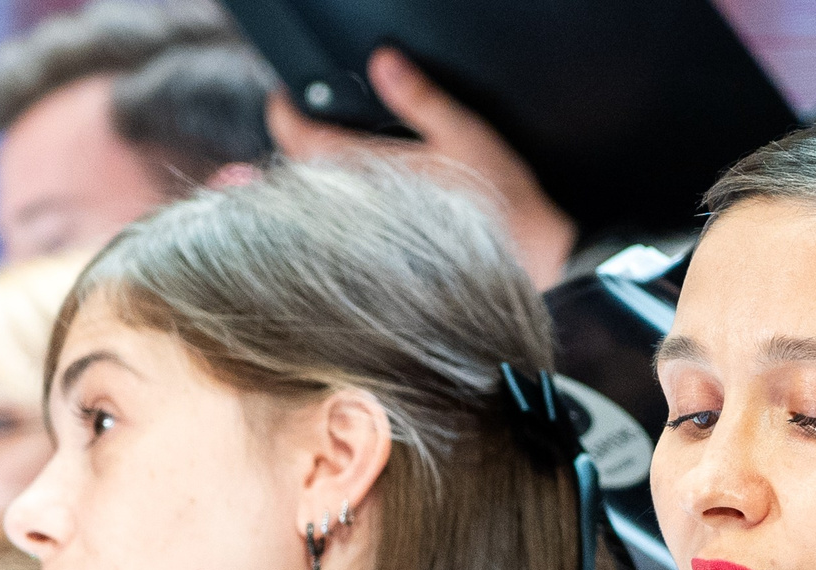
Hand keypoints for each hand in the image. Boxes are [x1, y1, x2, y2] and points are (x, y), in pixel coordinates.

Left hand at [266, 45, 575, 287]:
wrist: (532, 261)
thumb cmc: (503, 203)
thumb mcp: (465, 135)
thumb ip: (421, 98)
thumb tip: (384, 63)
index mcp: (376, 177)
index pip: (306, 145)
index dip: (285, 117)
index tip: (283, 99)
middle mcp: (364, 214)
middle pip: (303, 179)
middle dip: (294, 150)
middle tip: (301, 125)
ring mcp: (371, 242)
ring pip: (319, 211)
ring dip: (311, 184)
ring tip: (318, 160)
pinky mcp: (385, 261)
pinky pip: (343, 236)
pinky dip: (333, 216)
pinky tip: (347, 206)